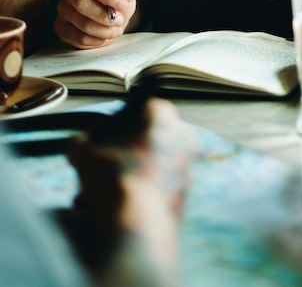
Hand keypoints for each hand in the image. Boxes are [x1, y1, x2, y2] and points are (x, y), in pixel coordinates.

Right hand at [54, 0, 136, 48]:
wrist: (113, 16)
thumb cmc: (117, 0)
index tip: (122, 5)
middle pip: (81, 3)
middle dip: (105, 15)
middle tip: (120, 20)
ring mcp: (63, 9)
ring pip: (82, 23)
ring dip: (104, 30)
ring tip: (116, 29)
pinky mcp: (62, 27)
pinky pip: (79, 38)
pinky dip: (97, 40)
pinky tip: (105, 36)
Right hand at [68, 98, 194, 280]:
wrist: (139, 226)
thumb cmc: (114, 180)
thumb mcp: (83, 154)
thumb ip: (81, 142)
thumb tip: (83, 144)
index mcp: (162, 116)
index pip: (137, 108)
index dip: (113, 123)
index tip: (97, 140)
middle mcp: (181, 136)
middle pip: (142, 139)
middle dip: (116, 155)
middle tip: (94, 169)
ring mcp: (186, 165)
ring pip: (146, 165)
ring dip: (119, 178)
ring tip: (92, 197)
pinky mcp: (184, 191)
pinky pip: (154, 187)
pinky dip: (134, 194)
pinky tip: (108, 210)